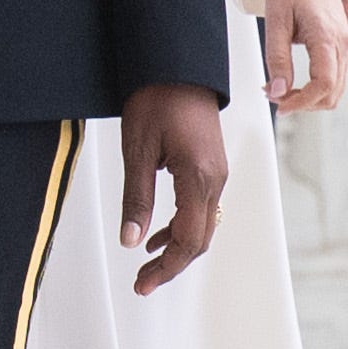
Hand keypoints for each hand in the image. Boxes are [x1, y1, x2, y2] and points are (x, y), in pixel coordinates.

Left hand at [112, 79, 230, 289]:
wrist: (178, 64)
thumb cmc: (157, 97)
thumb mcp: (137, 149)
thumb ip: (135, 198)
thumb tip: (130, 241)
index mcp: (198, 178)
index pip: (187, 241)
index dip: (165, 268)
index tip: (142, 284)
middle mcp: (215, 180)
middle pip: (199, 240)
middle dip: (172, 266)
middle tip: (142, 282)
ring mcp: (217, 173)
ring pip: (202, 226)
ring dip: (177, 248)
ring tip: (147, 263)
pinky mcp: (211, 166)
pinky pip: (202, 208)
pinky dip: (182, 226)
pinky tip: (158, 232)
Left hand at [259, 0, 347, 116]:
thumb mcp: (276, 20)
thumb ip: (276, 59)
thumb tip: (278, 92)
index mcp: (327, 37)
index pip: (323, 84)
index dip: (302, 102)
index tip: (280, 105)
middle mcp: (343, 45)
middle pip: (332, 94)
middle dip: (303, 103)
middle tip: (274, 96)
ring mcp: (346, 47)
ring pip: (335, 91)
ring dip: (309, 99)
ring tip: (281, 89)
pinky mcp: (342, 47)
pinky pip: (334, 79)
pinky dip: (316, 88)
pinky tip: (294, 82)